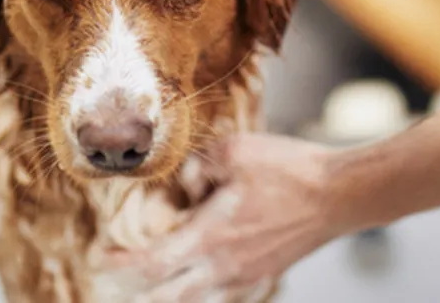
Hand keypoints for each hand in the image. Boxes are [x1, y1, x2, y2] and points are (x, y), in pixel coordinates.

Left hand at [95, 133, 350, 301]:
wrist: (341, 194)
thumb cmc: (290, 170)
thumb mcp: (233, 151)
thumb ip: (194, 167)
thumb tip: (178, 183)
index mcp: (211, 238)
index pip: (150, 265)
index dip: (118, 265)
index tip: (98, 258)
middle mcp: (224, 267)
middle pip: (165, 297)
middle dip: (134, 292)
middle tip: (113, 279)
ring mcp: (246, 278)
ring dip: (165, 297)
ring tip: (147, 288)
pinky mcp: (264, 276)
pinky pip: (221, 299)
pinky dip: (198, 296)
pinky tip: (194, 287)